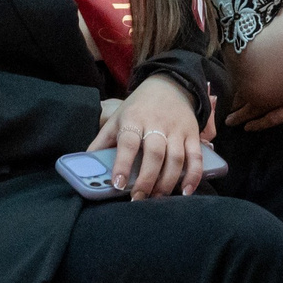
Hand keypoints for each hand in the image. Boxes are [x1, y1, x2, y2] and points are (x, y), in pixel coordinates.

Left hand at [89, 76, 207, 198]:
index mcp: (133, 119)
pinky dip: (193, 175)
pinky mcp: (193, 134)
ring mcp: (177, 129)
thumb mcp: (116, 119)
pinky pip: (196, 157)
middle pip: (155, 153)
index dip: (123, 164)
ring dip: (167, 182)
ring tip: (157, 199)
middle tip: (138, 199)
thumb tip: (85, 167)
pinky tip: (186, 191)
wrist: (169, 84)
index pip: (128, 142)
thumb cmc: (138, 108)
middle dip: (147, 179)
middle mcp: (156, 124)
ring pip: (175, 158)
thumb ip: (101, 142)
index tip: (118, 184)